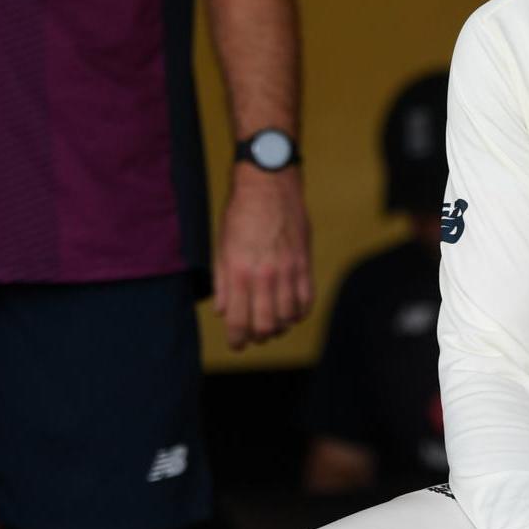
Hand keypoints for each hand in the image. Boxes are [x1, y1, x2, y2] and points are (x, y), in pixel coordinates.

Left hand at [214, 164, 311, 347]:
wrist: (269, 184)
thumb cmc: (241, 213)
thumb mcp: (221, 246)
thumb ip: (223, 282)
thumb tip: (223, 311)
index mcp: (240, 271)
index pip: (239, 320)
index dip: (237, 339)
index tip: (237, 344)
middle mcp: (265, 274)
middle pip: (267, 325)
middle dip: (259, 337)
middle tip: (254, 336)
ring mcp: (288, 269)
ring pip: (289, 316)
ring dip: (280, 326)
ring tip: (272, 323)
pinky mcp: (305, 262)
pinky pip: (306, 299)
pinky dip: (299, 312)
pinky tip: (291, 311)